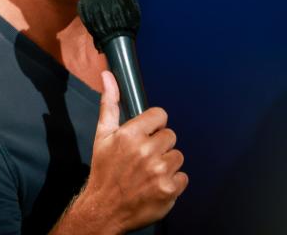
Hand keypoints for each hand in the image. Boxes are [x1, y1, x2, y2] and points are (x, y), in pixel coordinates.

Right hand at [53, 71, 187, 233]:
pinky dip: (173, 183)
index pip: (160, 115)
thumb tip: (108, 76)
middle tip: (144, 158)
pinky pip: (183, 177)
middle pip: (170, 136)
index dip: (154, 126)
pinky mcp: (169, 190)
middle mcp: (146, 151)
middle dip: (159, 146)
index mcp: (130, 134)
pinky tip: (156, 186)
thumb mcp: (103, 135)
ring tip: (149, 173)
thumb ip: (110, 104)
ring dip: (167, 164)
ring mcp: (159, 172)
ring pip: (178, 156)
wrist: (104, 210)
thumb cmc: (104, 171)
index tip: (146, 136)